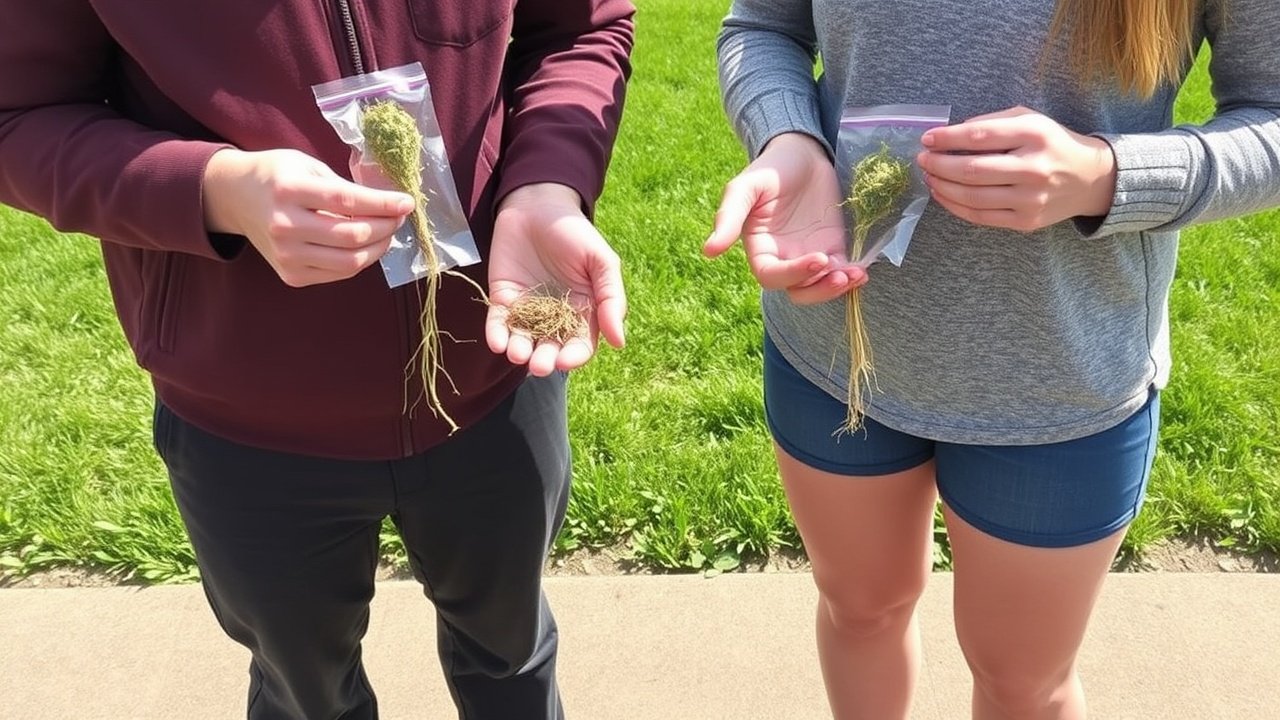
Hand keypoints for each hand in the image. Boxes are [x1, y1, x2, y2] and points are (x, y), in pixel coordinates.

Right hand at [202, 148, 412, 286]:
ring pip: (350, 262)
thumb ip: (343, 186)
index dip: (384, 204)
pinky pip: (339, 273)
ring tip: (387, 232)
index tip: (407, 202)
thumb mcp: (307, 165)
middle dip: (386, 227)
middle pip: (352, 236)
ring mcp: (286, 256)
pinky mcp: (291, 276)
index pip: (348, 201)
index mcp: (288, 190)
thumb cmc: (278, 176)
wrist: (235, 197)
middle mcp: (284, 226)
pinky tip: (366, 245)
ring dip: (379, 247)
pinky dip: (360, 260)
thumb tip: (389, 204)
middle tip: (399, 217)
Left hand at [485, 183, 625, 375]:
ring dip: (519, 352)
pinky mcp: (503, 299)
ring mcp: (527, 309)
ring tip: (518, 353)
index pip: (580, 344)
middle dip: (544, 360)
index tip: (565, 360)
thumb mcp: (601, 262)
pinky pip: (499, 323)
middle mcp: (555, 316)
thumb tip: (619, 342)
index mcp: (583, 311)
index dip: (574, 356)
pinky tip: (498, 342)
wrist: (537, 204)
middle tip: (539, 364)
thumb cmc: (575, 232)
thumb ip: (611, 299)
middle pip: (550, 348)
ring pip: (523, 340)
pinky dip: (497, 335)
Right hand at [705, 133, 865, 304]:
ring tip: (856, 274)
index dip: (792, 275)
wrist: (802, 153)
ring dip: (837, 287)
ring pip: (819, 287)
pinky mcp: (833, 247)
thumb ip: (728, 217)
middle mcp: (783, 258)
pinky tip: (862, 271)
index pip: (771, 276)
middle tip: (841, 275)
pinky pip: (840, 272)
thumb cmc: (770, 169)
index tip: (818, 258)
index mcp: (759, 248)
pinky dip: (851, 277)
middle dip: (820, 289)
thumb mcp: (745, 187)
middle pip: (798, 290)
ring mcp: (809, 254)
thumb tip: (708, 251)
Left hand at [917, 106, 1116, 231]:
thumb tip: (953, 133)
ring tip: (929, 177)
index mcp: (1034, 135)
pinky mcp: (1026, 221)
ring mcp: (1030, 198)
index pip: (980, 136)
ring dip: (942, 187)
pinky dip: (955, 206)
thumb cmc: (1052, 144)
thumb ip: (993, 123)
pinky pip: (981, 216)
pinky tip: (943, 195)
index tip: (927, 138)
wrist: (1091, 179)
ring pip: (972, 196)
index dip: (947, 138)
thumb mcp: (1030, 120)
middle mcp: (1033, 168)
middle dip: (939, 165)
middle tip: (922, 160)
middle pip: (972, 170)